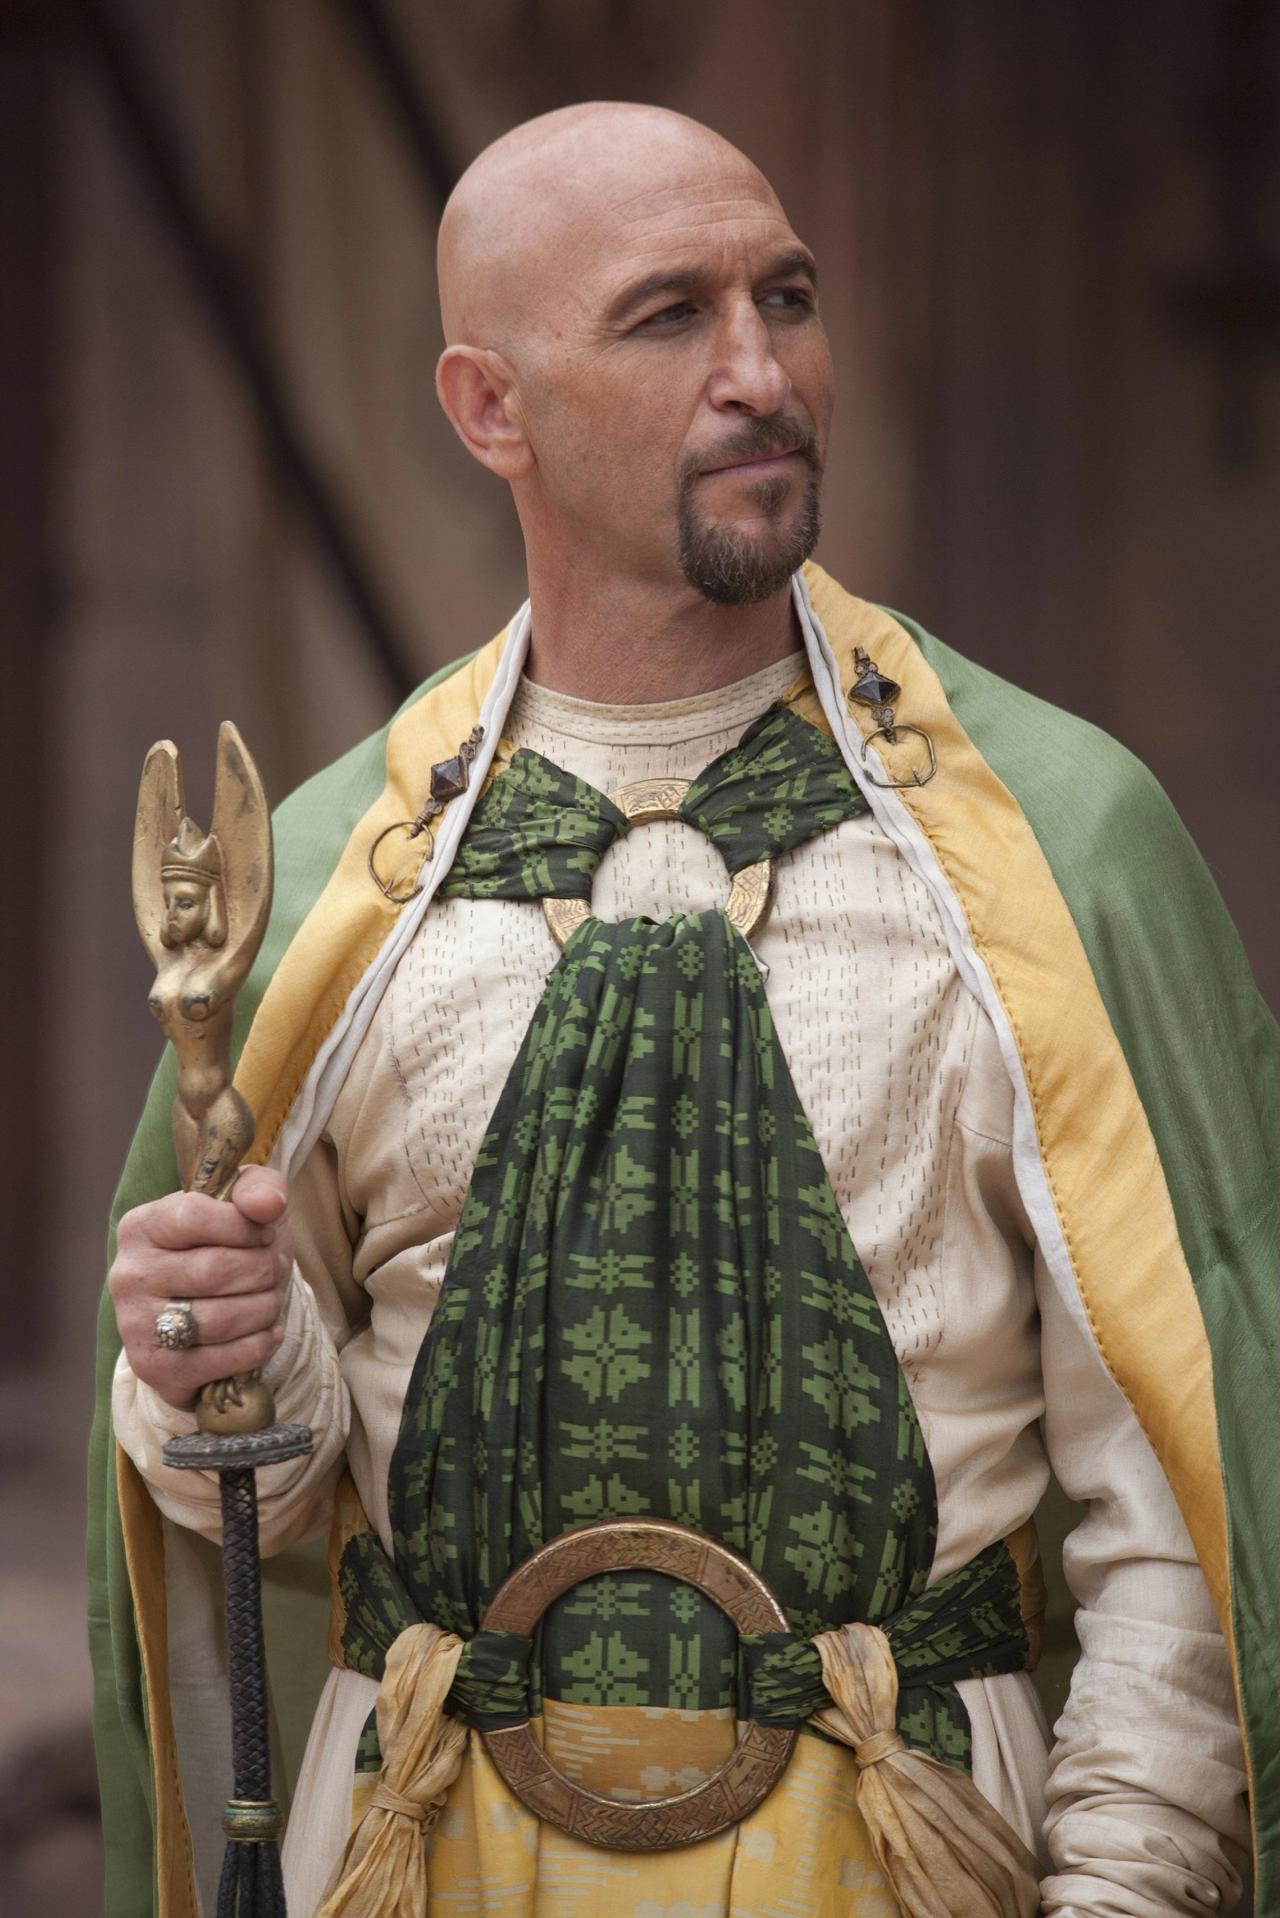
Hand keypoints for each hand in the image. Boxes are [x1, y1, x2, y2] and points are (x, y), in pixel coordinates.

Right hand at [109, 1167, 292, 1411]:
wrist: (202, 1310)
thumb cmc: (227, 1246)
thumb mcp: (243, 1205)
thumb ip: (259, 1188)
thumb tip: (268, 1204)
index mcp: (141, 1226)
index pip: (194, 1216)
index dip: (244, 1226)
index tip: (265, 1233)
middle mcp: (128, 1274)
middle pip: (213, 1271)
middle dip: (263, 1270)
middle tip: (274, 1270)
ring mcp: (135, 1324)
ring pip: (220, 1320)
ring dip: (264, 1308)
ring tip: (270, 1298)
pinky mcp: (154, 1367)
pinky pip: (222, 1360)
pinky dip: (259, 1345)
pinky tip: (267, 1331)